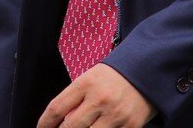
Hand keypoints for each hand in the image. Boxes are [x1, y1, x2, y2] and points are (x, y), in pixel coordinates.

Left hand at [38, 64, 154, 127]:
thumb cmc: (115, 75)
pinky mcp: (130, 126)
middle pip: (70, 127)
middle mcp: (100, 99)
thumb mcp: (91, 78)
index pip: (57, 108)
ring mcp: (116, 115)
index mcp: (86, 83)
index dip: (45, 123)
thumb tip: (61, 122)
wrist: (148, 70)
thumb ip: (76, 98)